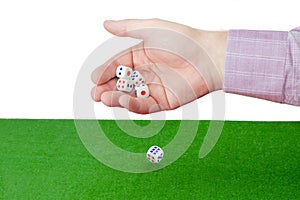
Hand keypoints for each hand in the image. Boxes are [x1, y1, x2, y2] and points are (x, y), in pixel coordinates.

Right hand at [91, 19, 226, 113]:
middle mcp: (147, 72)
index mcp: (142, 55)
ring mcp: (155, 88)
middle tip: (95, 93)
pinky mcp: (164, 102)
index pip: (118, 65)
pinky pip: (145, 105)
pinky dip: (132, 104)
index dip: (105, 71)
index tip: (94, 78)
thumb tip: (105, 24)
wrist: (208, 57)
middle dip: (107, 88)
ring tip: (103, 98)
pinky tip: (122, 101)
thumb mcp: (152, 28)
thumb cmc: (183, 40)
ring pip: (130, 96)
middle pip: (122, 83)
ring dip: (116, 98)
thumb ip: (127, 28)